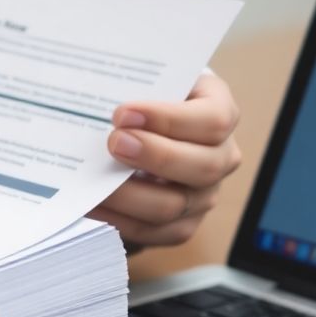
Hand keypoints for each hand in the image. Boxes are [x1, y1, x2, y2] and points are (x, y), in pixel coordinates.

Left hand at [90, 73, 240, 247]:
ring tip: (94, 182)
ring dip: (129, 195)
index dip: (169, 119)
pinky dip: (120, 221)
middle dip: (153, 156)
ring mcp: (204, 195)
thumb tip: (100, 98)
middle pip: (202, 167)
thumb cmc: (146, 100)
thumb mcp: (150, 84)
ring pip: (174, 205)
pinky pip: (155, 232)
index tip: (123, 113)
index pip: (212, 120)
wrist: (144, 129)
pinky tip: (94, 207)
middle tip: (113, 143)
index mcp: (221, 113)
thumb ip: (137, 88)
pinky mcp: (182, 225)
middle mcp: (221, 158)